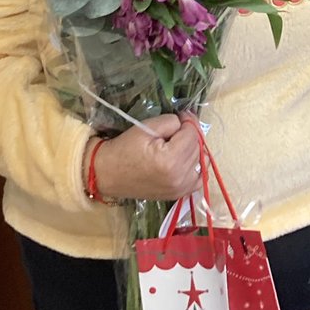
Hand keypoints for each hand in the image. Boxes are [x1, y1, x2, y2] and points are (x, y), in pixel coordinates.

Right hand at [86, 114, 202, 202]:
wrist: (107, 173)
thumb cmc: (124, 149)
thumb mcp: (146, 127)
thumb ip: (171, 122)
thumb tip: (186, 122)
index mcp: (170, 160)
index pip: (192, 134)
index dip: (187, 121)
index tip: (180, 116)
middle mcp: (179, 177)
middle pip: (197, 147)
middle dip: (189, 135)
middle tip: (174, 131)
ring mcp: (180, 189)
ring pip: (201, 160)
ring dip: (193, 149)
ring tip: (177, 145)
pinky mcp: (178, 194)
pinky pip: (200, 178)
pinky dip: (196, 167)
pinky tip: (185, 159)